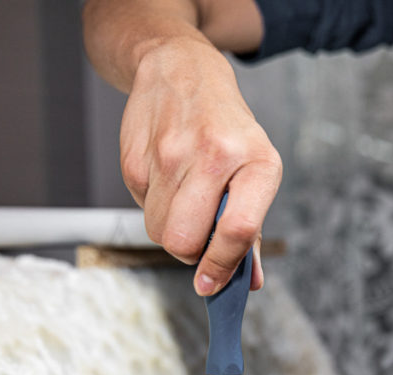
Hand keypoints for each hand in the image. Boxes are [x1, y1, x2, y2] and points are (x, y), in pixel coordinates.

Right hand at [120, 38, 281, 294]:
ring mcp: (171, 155)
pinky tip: (167, 179)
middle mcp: (215, 156)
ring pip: (158, 230)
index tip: (211, 286)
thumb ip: (251, 232)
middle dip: (189, 252)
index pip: (238, 229)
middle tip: (199, 239)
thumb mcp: (255, 171)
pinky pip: (139, 207)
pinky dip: (153, 206)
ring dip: (170, 230)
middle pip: (184, 240)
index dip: (222, 266)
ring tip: (185, 200)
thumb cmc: (227, 131)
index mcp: (257, 162)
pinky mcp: (136, 158)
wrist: (182, 71)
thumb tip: (248, 283)